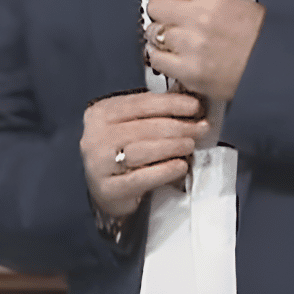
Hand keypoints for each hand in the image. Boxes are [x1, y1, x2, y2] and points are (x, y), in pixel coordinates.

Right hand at [80, 91, 206, 218]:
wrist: (107, 190)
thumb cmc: (123, 153)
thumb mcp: (131, 126)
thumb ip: (153, 115)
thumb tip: (190, 106)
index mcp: (101, 114)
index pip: (140, 104)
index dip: (171, 103)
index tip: (194, 106)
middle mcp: (94, 137)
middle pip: (143, 128)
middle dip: (177, 126)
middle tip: (199, 128)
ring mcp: (98, 164)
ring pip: (141, 151)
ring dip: (172, 146)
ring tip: (190, 145)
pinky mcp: (107, 189)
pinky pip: (140, 178)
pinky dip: (164, 171)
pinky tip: (180, 166)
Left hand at [144, 0, 265, 101]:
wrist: (274, 68)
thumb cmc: (259, 37)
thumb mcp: (236, 0)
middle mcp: (200, 17)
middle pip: (155, 5)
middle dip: (160, 11)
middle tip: (170, 17)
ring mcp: (191, 45)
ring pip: (151, 32)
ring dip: (160, 35)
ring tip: (178, 40)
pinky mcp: (188, 71)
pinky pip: (156, 59)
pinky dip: (161, 58)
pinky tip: (174, 56)